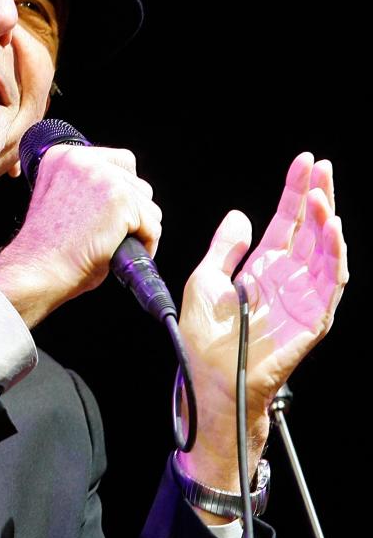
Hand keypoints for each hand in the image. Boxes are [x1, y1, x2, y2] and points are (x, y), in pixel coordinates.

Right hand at [0, 145, 161, 327]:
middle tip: (111, 236)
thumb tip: (122, 190)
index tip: (110, 215)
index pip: (119, 161)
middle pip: (138, 183)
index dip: (122, 191)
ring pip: (149, 206)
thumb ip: (84, 185)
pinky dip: (145, 246)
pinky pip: (153, 227)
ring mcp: (103, 176)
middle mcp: (83, 159)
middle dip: (132, 213)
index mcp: (63, 156)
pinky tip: (119, 253)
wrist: (38, 269)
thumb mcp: (58, 199)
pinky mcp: (120, 199)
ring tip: (113, 245)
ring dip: (139, 229)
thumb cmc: (46, 248)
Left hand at [179, 152, 347, 489]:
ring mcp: (302, 298)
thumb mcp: (204, 278)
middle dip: (317, 198)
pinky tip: (333, 231)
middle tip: (321, 167)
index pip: (286, 222)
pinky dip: (335, 258)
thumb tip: (240, 215)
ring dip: (327, 222)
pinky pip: (330, 285)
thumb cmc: (202, 334)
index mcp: (263, 266)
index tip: (303, 161)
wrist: (206, 376)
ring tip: (321, 194)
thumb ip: (225, 248)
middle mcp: (287, 278)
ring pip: (326, 253)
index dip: (295, 192)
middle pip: (310, 231)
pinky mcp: (311, 319)